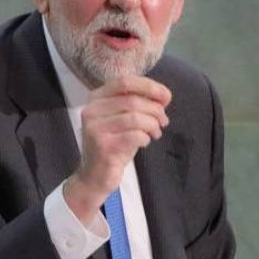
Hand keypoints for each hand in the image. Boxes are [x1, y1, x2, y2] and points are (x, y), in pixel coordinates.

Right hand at [63, 75, 171, 219]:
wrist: (95, 176)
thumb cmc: (114, 144)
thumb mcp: (125, 120)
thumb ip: (141, 104)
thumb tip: (164, 95)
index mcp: (96, 98)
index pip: (125, 81)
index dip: (149, 86)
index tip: (166, 96)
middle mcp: (92, 110)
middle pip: (133, 100)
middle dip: (155, 110)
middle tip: (164, 121)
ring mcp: (95, 128)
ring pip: (135, 117)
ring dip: (152, 125)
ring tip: (156, 133)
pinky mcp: (103, 146)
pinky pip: (134, 135)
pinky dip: (145, 138)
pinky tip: (144, 142)